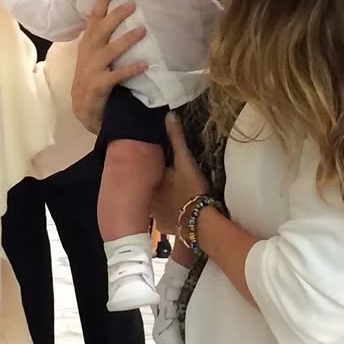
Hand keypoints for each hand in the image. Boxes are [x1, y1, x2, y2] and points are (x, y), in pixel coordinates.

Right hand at [71, 0, 147, 133]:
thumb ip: (102, 39)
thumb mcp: (93, 55)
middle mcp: (88, 53)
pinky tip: (145, 63)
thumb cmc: (92, 78)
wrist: (82, 109)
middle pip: (101, 30)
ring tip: (143, 30)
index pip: (93, 18)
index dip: (101, 1)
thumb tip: (120, 18)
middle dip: (116, 15)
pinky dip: (131, 69)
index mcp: (87, 44)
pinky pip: (116, 75)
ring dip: (126, 40)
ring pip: (110, 50)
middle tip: (133, 3)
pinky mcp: (98, 85)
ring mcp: (92, 69)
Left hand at [152, 113, 208, 228]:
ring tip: (172, 192)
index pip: (142, 172)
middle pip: (148, 187)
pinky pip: (163, 216)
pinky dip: (169, 212)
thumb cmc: (190, 190)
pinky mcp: (164, 228)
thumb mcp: (185, 161)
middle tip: (166, 177)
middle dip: (154, 182)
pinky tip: (177, 209)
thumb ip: (176, 139)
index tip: (156, 162)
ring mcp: (154, 217)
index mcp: (147, 184)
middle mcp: (146, 201)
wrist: (200, 223)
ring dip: (161, 198)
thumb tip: (169, 115)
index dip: (149, 167)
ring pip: (155, 203)